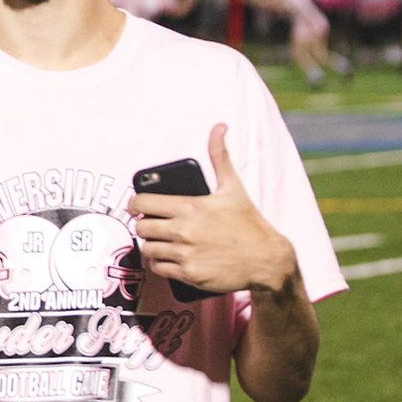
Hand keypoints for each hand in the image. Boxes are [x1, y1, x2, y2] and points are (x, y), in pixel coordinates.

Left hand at [131, 125, 296, 295]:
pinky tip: (169, 258)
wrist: (266, 259)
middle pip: (141, 227)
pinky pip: (158, 269)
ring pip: (147, 249)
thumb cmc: (248, 222)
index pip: (142, 203)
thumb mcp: (233, 187)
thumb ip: (220, 156)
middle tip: (153, 225)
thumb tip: (219, 127)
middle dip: (144, 225)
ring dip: (151, 245)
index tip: (137, 207)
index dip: (135, 204)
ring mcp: (186, 254)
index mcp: (190, 206)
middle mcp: (184, 230)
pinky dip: (160, 264)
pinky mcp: (189, 274)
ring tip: (161, 241)